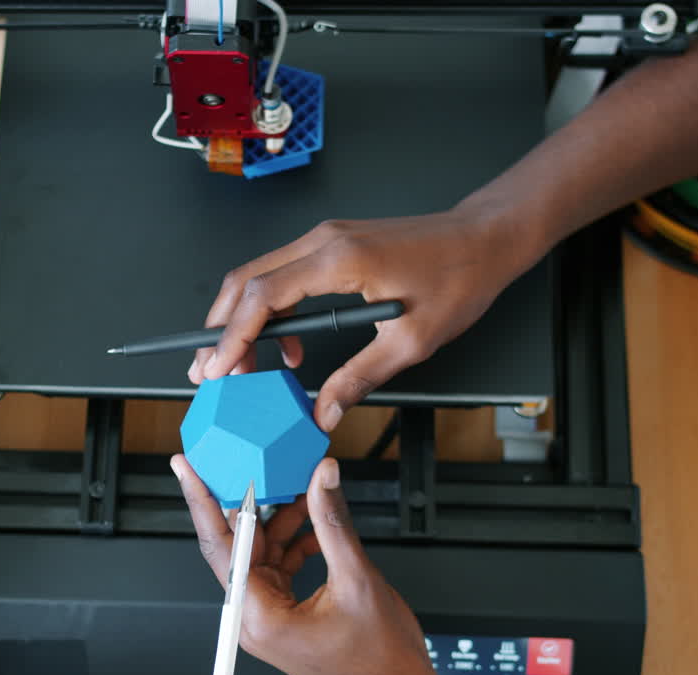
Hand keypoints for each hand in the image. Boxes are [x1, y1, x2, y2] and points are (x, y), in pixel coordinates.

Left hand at [172, 455, 463, 674]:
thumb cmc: (381, 661)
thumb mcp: (357, 578)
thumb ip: (333, 522)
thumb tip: (322, 477)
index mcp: (260, 617)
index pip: (221, 545)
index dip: (202, 500)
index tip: (187, 469)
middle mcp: (254, 620)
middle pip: (235, 546)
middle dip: (244, 501)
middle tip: (244, 460)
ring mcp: (267, 619)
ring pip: (259, 553)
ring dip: (278, 520)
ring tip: (300, 487)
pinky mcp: (282, 616)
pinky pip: (276, 567)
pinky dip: (292, 541)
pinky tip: (312, 521)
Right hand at [188, 208, 533, 430]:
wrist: (485, 239)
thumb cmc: (459, 277)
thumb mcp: (411, 341)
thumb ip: (359, 378)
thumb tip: (323, 412)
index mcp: (338, 259)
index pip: (262, 295)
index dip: (232, 335)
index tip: (217, 368)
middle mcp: (323, 241)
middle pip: (246, 280)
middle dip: (221, 327)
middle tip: (211, 371)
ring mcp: (326, 239)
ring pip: (260, 276)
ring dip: (243, 320)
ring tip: (241, 366)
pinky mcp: (334, 245)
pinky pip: (284, 275)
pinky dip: (271, 310)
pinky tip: (286, 347)